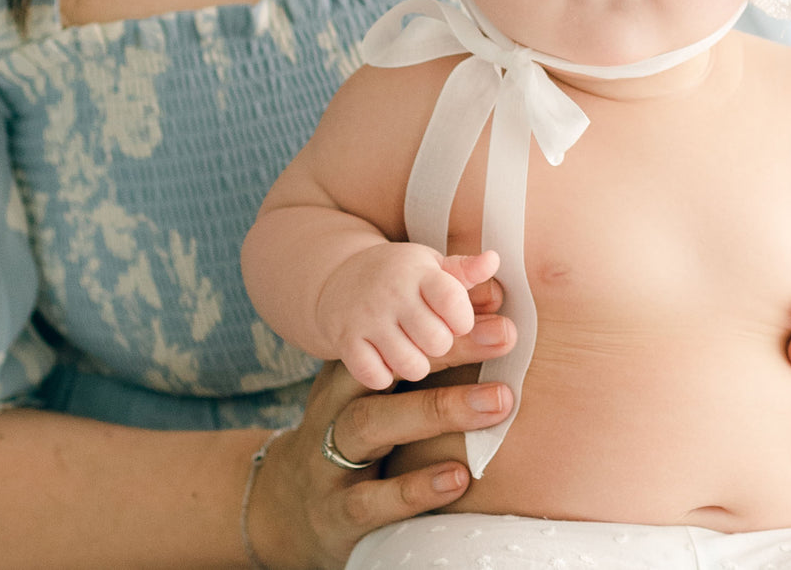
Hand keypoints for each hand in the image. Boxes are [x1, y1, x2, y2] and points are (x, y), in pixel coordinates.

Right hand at [248, 306, 516, 569]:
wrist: (283, 501)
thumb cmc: (358, 421)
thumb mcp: (385, 377)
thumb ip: (437, 330)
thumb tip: (494, 281)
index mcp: (353, 364)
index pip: (398, 328)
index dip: (446, 315)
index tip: (497, 310)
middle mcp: (336, 399)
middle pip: (389, 367)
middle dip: (450, 350)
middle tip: (506, 336)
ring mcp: (328, 452)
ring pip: (372, 421)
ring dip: (436, 410)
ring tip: (497, 401)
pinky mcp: (333, 508)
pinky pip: (370, 497)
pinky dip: (414, 487)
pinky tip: (459, 476)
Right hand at [321, 245, 500, 388]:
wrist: (339, 277)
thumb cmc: (400, 274)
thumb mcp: (431, 265)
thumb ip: (465, 270)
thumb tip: (494, 260)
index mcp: (418, 272)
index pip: (453, 301)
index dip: (462, 320)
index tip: (454, 320)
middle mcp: (391, 292)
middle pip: (438, 342)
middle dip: (440, 345)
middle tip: (430, 336)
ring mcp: (366, 317)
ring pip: (411, 365)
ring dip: (415, 364)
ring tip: (411, 349)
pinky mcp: (345, 340)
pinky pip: (377, 376)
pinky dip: (384, 375)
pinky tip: (385, 359)